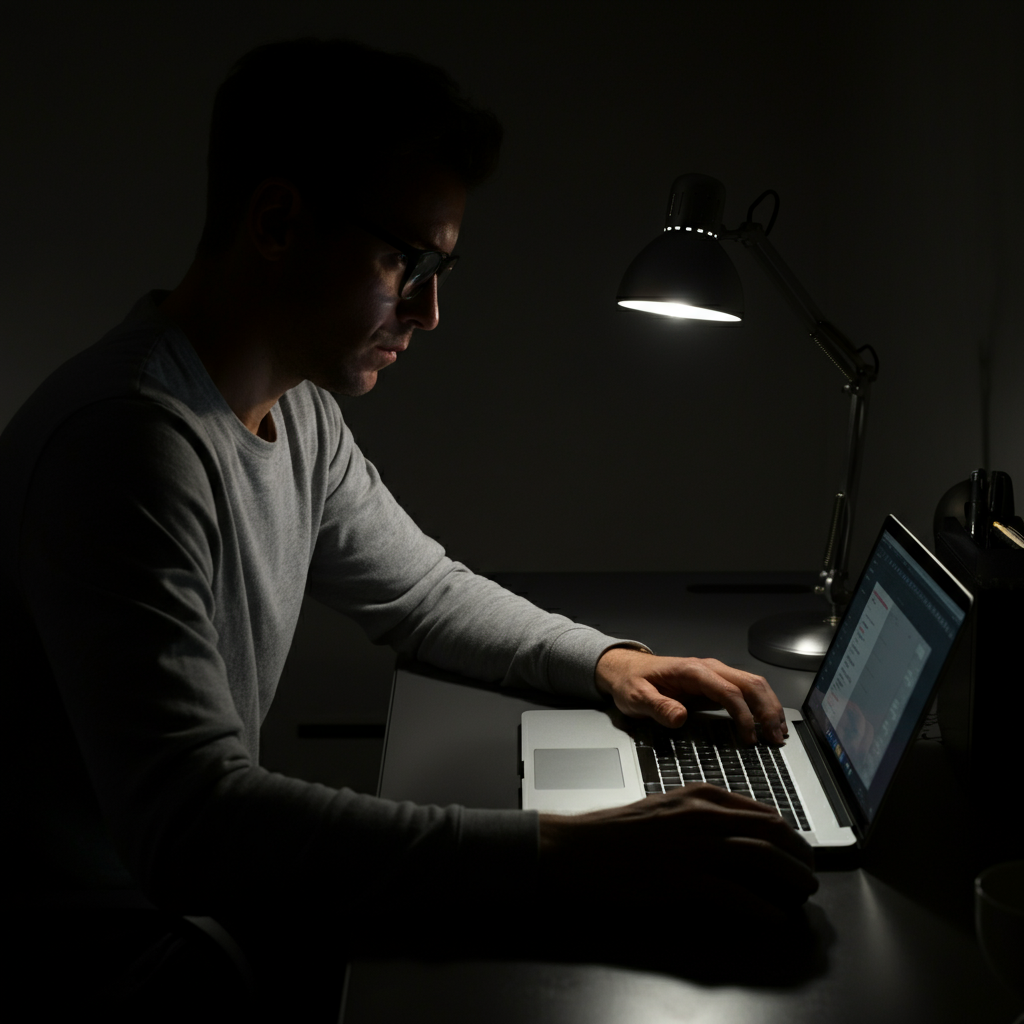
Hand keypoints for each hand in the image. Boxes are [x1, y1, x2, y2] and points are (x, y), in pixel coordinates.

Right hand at [539, 784, 816, 918]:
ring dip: (791, 881)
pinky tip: (773, 919)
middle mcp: (703, 815)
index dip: (789, 834)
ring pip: (762, 860)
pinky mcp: (682, 879)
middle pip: (770, 832)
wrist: (578, 848)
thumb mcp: (666, 808)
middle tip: (809, 876)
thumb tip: (738, 836)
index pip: (762, 811)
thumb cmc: (617, 832)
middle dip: (799, 856)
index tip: (798, 851)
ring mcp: (693, 847)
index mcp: (700, 795)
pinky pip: (736, 895)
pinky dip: (761, 909)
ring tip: (803, 896)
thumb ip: (702, 815)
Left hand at [595, 647, 786, 743]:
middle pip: (750, 684)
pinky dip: (761, 706)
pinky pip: (745, 691)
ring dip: (770, 708)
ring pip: (753, 685)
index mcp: (692, 671)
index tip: (749, 738)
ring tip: (778, 734)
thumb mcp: (636, 697)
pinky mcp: (715, 684)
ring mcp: (714, 675)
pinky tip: (767, 723)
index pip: (729, 691)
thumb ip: (657, 707)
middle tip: (775, 738)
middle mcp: (708, 669)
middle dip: (767, 711)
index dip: (743, 715)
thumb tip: (679, 717)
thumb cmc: (632, 682)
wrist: (627, 669)